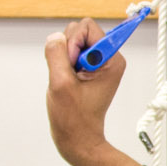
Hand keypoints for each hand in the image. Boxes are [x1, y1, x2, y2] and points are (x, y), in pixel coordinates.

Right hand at [44, 20, 144, 165]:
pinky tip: (66, 81)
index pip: (88, 27)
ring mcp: (95, 63)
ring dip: (62, 57)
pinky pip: (66, 53)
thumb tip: (54, 37)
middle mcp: (106, 58)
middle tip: (68, 74)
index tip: (71, 62)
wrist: (78, 137)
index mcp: (112, 60)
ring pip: (70, 41)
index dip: (73, 41)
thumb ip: (56, 54)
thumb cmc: (74, 118)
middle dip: (66, 49)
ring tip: (67, 80)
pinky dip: (61, 64)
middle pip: (79, 31)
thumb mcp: (61, 84)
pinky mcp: (85, 67)